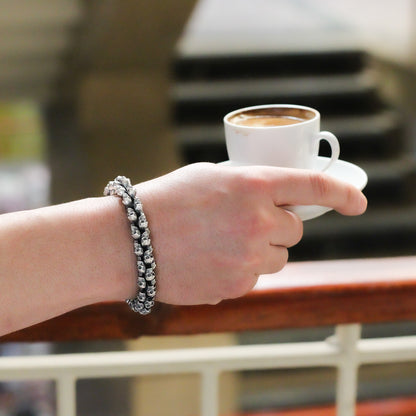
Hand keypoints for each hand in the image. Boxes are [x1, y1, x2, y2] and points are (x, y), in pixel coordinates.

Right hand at [136, 163, 366, 304]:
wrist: (129, 242)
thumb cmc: (165, 201)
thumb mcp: (210, 177)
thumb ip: (249, 185)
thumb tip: (277, 198)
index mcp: (252, 186)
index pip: (312, 186)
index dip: (342, 193)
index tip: (358, 202)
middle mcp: (257, 222)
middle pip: (294, 229)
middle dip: (279, 225)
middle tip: (248, 221)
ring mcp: (248, 259)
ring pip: (277, 257)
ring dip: (260, 249)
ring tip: (222, 242)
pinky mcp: (236, 286)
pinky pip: (254, 277)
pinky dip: (240, 269)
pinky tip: (211, 260)